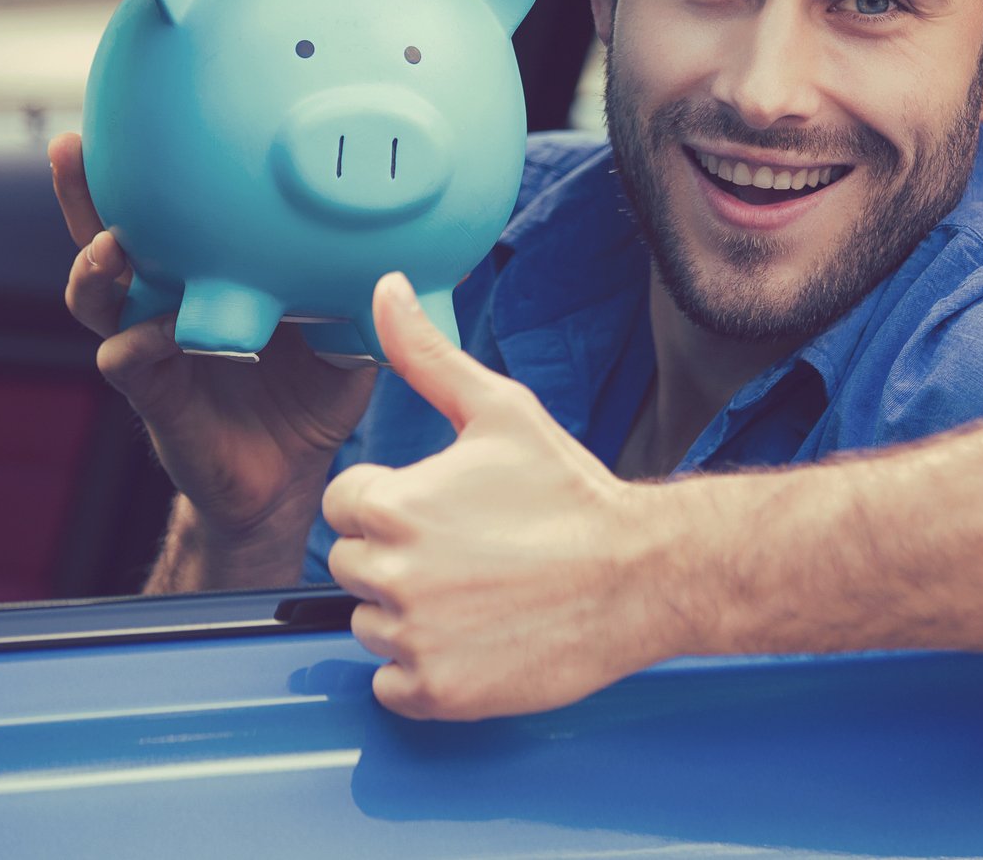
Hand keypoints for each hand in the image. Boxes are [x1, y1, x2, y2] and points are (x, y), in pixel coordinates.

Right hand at [50, 132, 374, 585]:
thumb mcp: (346, 333)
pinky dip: (136, 342)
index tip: (125, 114)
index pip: (160, 212)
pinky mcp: (155, 399)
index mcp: (202, 277)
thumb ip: (364, 290)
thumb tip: (426, 249)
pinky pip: (129, 363)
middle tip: (72, 149)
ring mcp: (152, 349)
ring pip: (98, 300)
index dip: (137, 169)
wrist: (290, 480)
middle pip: (105, 236)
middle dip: (82, 193)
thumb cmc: (313, 397)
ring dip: (96, 268)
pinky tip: (150, 330)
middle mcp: (164, 305)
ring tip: (109, 244)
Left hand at [323, 272, 677, 719]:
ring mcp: (414, 638)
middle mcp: (393, 574)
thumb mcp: (499, 409)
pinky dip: (422, 671)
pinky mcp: (437, 692)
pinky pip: (392, 685)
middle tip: (467, 551)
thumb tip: (385, 290)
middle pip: (353, 566)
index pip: (342, 505)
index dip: (388, 502)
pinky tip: (473, 639)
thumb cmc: (570, 493)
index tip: (441, 509)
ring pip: (372, 625)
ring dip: (410, 614)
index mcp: (393, 505)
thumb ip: (426, 354)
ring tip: (477, 593)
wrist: (640, 576)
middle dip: (397, 557)